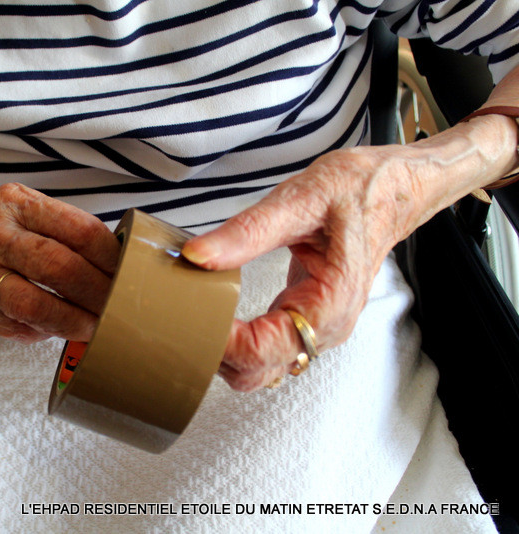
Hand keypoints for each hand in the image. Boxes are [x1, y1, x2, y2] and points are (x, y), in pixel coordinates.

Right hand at [0, 183, 120, 342]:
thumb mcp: (23, 206)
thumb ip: (62, 229)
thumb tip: (113, 264)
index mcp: (18, 203)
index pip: (77, 229)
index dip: (110, 256)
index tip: (128, 272)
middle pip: (59, 267)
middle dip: (97, 292)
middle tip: (119, 306)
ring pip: (33, 303)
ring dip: (72, 320)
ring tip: (94, 327)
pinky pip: (14, 324)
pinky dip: (43, 331)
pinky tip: (56, 328)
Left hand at [181, 135, 506, 390]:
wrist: (395, 189)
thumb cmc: (360, 190)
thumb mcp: (301, 199)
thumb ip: (247, 231)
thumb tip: (197, 256)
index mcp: (329, 304)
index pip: (262, 351)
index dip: (220, 343)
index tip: (188, 317)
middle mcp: (324, 327)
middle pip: (257, 372)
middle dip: (216, 354)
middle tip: (183, 317)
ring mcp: (315, 327)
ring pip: (259, 366)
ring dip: (224, 351)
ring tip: (194, 315)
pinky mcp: (304, 317)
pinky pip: (264, 346)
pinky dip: (237, 341)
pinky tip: (215, 313)